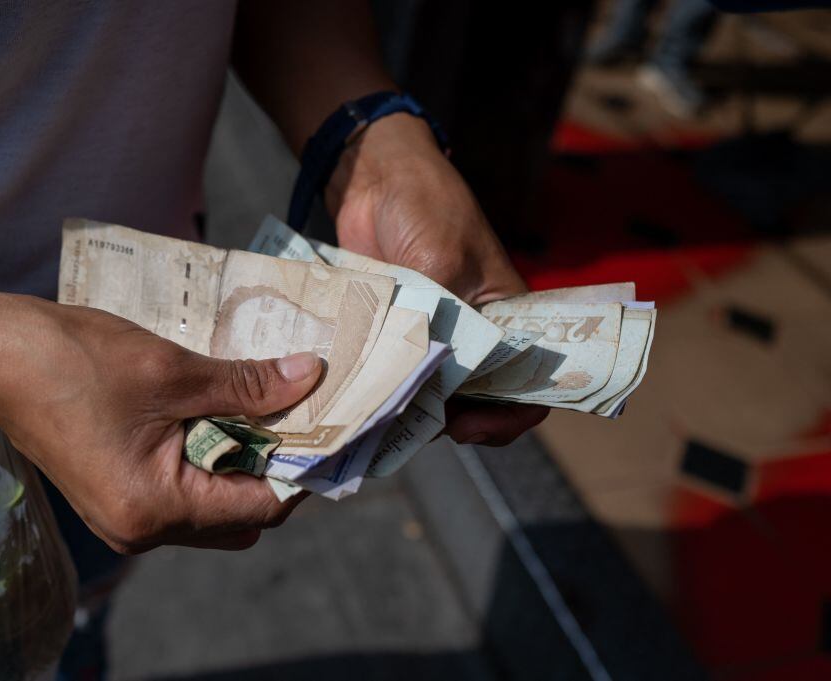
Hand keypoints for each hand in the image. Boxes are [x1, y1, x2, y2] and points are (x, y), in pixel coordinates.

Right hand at [0, 283, 321, 553]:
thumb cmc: (72, 360)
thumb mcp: (171, 369)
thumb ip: (247, 384)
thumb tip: (311, 378)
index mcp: (157, 511)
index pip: (262, 508)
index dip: (305, 468)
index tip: (335, 423)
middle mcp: (143, 531)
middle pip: (242, 515)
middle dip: (278, 466)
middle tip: (304, 408)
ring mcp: (127, 517)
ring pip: (215, 501)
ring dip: (245, 458)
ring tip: (269, 401)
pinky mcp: (117, 493)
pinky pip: (185, 487)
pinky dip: (213, 454)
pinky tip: (225, 408)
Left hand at [326, 113, 547, 444]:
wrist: (373, 174)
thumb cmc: (424, 205)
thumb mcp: (440, 261)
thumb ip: (437, 321)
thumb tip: (422, 384)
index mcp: (507, 318)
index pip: (526, 384)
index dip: (506, 417)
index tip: (466, 427)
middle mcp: (473, 336)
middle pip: (473, 401)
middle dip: (448, 420)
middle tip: (410, 422)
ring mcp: (430, 336)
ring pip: (427, 392)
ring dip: (407, 406)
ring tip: (378, 412)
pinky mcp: (392, 331)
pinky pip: (390, 372)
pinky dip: (378, 386)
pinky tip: (357, 394)